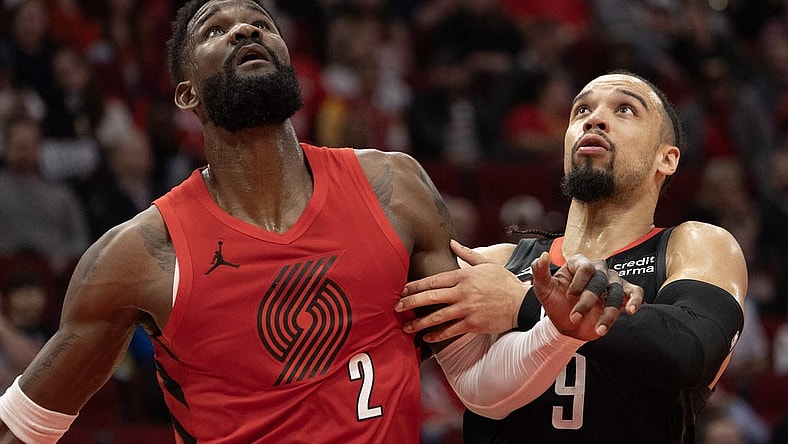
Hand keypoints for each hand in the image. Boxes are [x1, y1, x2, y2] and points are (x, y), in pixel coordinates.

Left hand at [395, 240, 524, 341]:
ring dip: (419, 323)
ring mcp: (467, 309)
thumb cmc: (503, 282)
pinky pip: (450, 331)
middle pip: (430, 297)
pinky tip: (427, 337)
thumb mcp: (486, 263)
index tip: (402, 290)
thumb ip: (466, 254)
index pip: (433, 280)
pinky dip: (437, 335)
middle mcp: (462, 292)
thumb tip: (452, 243)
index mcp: (464, 275)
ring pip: (437, 317)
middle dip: (410, 302)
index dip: (415, 285)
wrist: (521, 303)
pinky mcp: (472, 324)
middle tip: (396, 307)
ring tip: (406, 327)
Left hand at [533, 252, 642, 339]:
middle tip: (575, 317)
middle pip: (600, 280)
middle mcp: (597, 269)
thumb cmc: (556, 304)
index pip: (585, 267)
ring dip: (607, 312)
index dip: (579, 283)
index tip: (569, 297)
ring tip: (599, 329)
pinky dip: (635, 300)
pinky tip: (630, 311)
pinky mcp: (623, 294)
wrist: (568, 326)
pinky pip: (635, 292)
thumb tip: (542, 256)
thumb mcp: (543, 290)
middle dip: (588, 301)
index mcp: (578, 264)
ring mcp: (612, 281)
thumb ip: (539, 273)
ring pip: (617, 291)